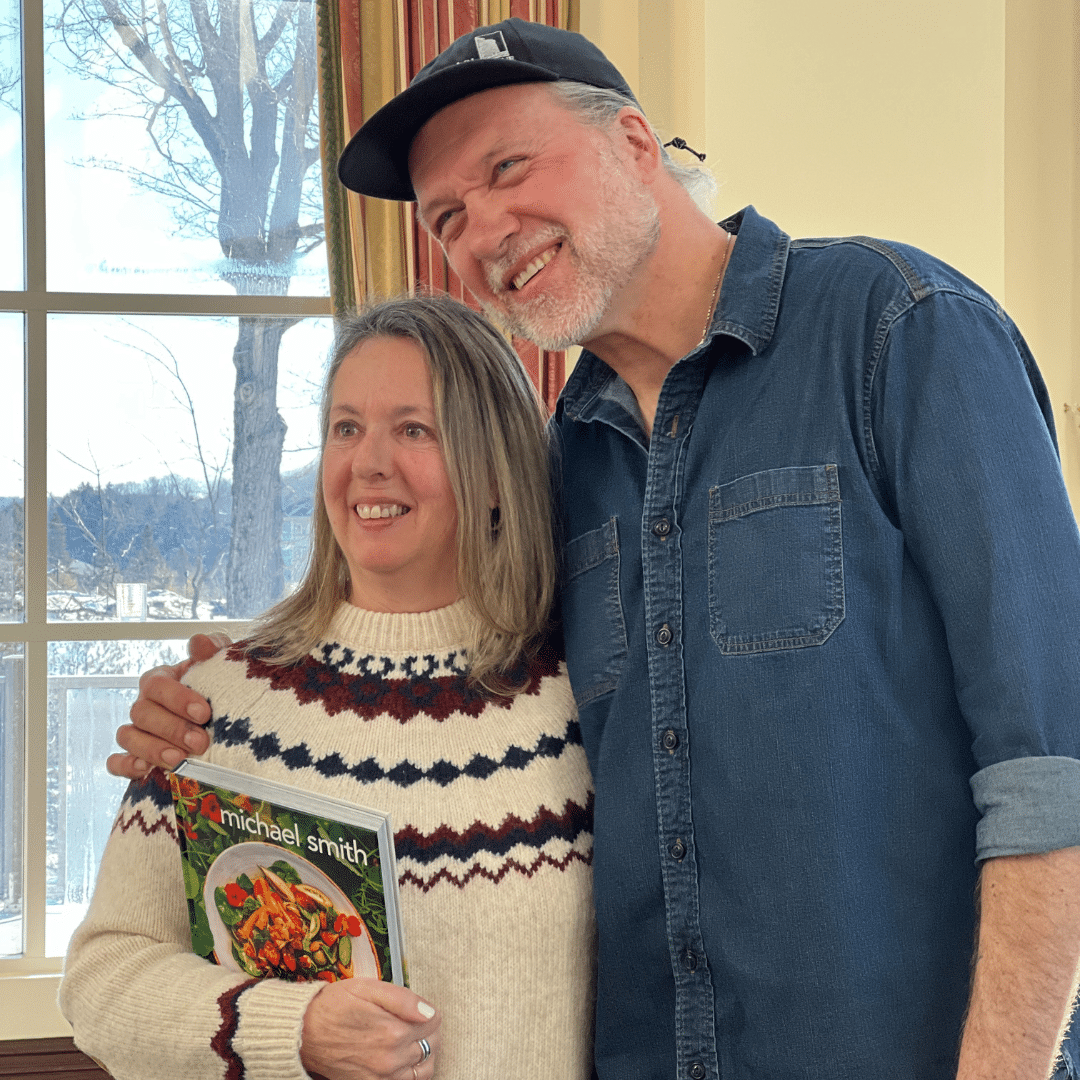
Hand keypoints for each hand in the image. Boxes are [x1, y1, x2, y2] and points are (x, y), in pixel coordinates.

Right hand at [106, 633, 231, 778]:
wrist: (229, 719)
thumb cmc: (221, 689)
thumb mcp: (222, 666)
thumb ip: (213, 650)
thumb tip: (199, 642)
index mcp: (162, 680)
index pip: (157, 684)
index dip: (177, 698)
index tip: (204, 713)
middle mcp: (146, 704)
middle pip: (142, 713)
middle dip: (171, 729)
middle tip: (200, 742)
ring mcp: (138, 731)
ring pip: (128, 736)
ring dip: (151, 749)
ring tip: (179, 760)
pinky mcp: (136, 757)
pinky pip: (117, 762)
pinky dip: (126, 766)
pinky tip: (145, 770)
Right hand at [300, 979, 440, 1079]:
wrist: (304, 1033)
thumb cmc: (335, 1006)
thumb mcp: (368, 988)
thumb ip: (403, 999)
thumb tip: (429, 1011)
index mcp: (393, 1031)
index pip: (435, 1022)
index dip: (429, 1010)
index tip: (420, 1008)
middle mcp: (391, 1058)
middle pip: (432, 1045)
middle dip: (428, 1030)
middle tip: (416, 1021)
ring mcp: (382, 1076)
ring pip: (425, 1069)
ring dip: (424, 1053)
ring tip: (412, 1040)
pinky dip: (411, 1072)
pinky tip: (402, 1057)